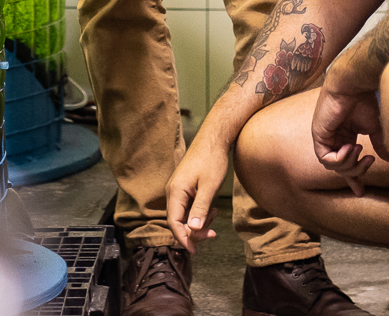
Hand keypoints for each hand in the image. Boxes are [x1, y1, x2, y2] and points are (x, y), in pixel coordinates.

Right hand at [164, 131, 232, 249]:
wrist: (214, 139)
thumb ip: (200, 209)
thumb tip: (193, 229)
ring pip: (185, 216)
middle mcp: (173, 192)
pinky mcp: (186, 188)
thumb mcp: (209, 187)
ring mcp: (179, 190)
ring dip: (199, 222)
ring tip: (215, 216)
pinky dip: (200, 213)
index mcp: (175, 192)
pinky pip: (189, 207)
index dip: (183, 239)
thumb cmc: (212, 160)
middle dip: (194, 231)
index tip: (194, 251)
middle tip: (212, 233)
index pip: (174, 223)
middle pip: (178, 221)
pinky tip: (213, 209)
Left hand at [308, 86, 381, 195]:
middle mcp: (333, 137)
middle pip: (340, 168)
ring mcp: (324, 136)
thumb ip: (379, 143)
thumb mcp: (374, 127)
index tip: (360, 191)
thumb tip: (388, 159)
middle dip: (356, 172)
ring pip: (333, 166)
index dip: (353, 177)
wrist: (353, 85)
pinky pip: (325, 159)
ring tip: (360, 150)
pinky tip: (351, 147)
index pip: (345, 162)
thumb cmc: (364, 100)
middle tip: (369, 162)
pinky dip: (340, 158)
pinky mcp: (318, 134)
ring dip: (349, 164)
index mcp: (344, 135)